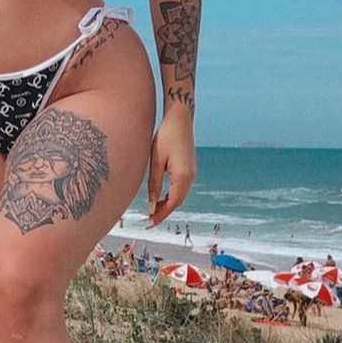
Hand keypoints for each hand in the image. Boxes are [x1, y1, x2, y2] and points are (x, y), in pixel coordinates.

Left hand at [146, 108, 195, 226]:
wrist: (180, 120)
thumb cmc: (165, 137)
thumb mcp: (156, 161)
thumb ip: (154, 184)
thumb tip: (151, 205)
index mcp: (183, 176)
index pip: (173, 203)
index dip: (161, 214)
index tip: (150, 222)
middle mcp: (191, 177)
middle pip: (178, 202)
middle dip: (164, 212)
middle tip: (149, 221)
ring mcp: (192, 173)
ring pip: (180, 196)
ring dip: (168, 205)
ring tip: (153, 212)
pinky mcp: (190, 169)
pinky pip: (181, 189)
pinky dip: (172, 196)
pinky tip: (161, 198)